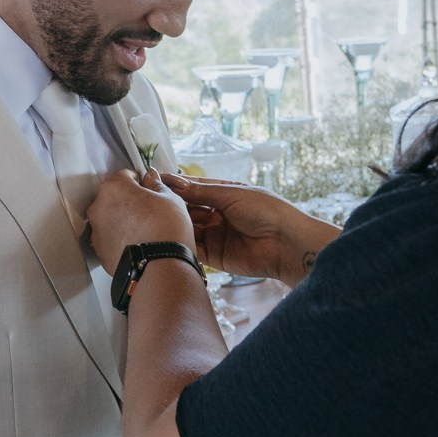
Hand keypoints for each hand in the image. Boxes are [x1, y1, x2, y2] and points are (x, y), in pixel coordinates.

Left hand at [88, 169, 194, 275]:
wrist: (159, 268)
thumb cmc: (165, 228)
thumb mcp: (170, 198)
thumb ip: (156, 184)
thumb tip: (150, 177)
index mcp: (113, 188)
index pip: (125, 175)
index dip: (140, 182)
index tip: (150, 191)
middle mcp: (98, 207)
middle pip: (114, 198)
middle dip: (129, 202)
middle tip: (149, 213)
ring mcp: (96, 231)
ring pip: (110, 219)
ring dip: (123, 221)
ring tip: (145, 232)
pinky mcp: (100, 252)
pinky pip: (110, 239)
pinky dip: (121, 240)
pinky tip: (138, 245)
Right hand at [163, 174, 335, 286]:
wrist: (287, 244)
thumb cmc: (268, 211)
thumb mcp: (232, 194)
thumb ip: (202, 192)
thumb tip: (175, 183)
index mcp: (226, 194)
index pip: (195, 188)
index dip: (176, 185)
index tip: (155, 180)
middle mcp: (219, 214)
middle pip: (188, 208)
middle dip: (171, 204)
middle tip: (151, 200)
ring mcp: (216, 235)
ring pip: (188, 227)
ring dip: (174, 223)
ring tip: (156, 218)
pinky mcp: (215, 256)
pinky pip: (193, 248)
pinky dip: (181, 242)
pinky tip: (168, 236)